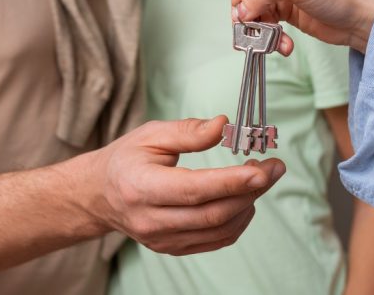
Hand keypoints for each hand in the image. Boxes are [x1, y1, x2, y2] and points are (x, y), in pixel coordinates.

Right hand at [89, 115, 285, 255]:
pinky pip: (216, 241)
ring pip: (219, 229)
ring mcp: (162, 239)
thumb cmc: (126, 159)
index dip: (231, 182)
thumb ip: (189, 132)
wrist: (99, 195)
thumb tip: (224, 125)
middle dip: (251, 191)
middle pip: (212, 213)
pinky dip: (238, 221)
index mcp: (141, 187)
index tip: (261, 169)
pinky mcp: (173, 248)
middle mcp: (150, 220)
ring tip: (261, 178)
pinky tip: (245, 198)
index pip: (193, 189)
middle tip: (274, 167)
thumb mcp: (151, 134)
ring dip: (249, 205)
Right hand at [223, 0, 373, 53]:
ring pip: (247, 5)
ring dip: (256, 26)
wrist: (359, 20)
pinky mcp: (280, 7)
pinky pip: (261, 21)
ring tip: (270, 39)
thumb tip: (240, 10)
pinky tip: (283, 44)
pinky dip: (267, 35)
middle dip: (244, 7)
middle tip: (249, 25)